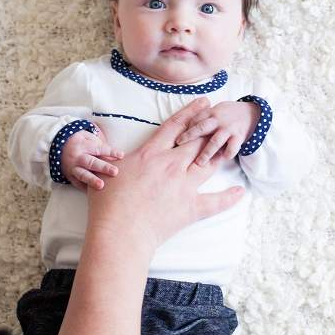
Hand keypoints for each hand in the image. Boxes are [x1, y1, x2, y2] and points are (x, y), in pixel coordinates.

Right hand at [61, 127, 123, 190]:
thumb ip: (97, 142)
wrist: (55, 146)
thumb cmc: (76, 140)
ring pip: (83, 175)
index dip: (110, 151)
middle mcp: (76, 157)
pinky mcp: (69, 176)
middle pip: (91, 163)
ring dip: (92, 180)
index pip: (98, 148)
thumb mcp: (85, 135)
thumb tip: (111, 152)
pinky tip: (94, 193)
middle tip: (115, 172)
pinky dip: (85, 187)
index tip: (121, 155)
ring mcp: (72, 167)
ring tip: (102, 186)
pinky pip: (77, 183)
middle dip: (103, 168)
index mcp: (82, 145)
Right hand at [86, 97, 245, 251]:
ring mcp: (183, 186)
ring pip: (208, 163)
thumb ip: (105, 150)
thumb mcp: (104, 170)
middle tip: (221, 118)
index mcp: (150, 154)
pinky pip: (215, 201)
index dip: (190, 113)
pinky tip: (240, 192)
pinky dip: (229, 197)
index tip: (203, 104)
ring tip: (229, 147)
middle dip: (210, 127)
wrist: (120, 231)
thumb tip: (93, 132)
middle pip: (196, 140)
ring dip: (219, 154)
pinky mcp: (191, 208)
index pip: (175, 126)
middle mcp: (170, 165)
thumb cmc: (107, 204)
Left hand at [175, 100, 259, 165]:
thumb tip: (185, 127)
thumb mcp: (216, 110)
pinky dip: (228, 153)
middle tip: (179, 145)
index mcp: (211, 113)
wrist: (252, 113)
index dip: (186, 128)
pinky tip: (224, 158)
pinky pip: (232, 147)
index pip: (195, 119)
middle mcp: (218, 120)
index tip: (178, 137)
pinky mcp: (238, 136)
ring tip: (199, 162)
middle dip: (189, 136)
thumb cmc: (229, 114)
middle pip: (201, 128)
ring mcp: (228, 128)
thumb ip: (204, 118)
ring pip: (215, 141)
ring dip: (206, 152)